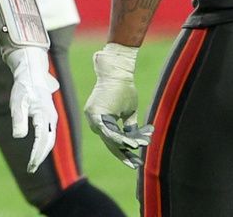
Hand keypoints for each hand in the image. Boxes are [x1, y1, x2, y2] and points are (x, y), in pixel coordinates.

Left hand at [4, 47, 59, 172]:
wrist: (32, 73)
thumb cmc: (23, 87)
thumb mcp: (17, 102)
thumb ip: (19, 119)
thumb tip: (19, 136)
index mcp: (44, 115)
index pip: (42, 140)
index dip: (37, 154)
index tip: (30, 165)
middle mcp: (51, 117)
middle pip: (49, 142)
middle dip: (40, 156)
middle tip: (31, 168)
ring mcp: (52, 116)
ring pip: (50, 138)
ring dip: (43, 152)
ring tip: (32, 163)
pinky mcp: (49, 115)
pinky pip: (49, 133)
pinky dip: (44, 144)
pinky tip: (37, 149)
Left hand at [84, 43, 152, 168]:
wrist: (117, 69)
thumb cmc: (123, 87)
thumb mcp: (128, 110)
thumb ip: (128, 126)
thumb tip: (133, 141)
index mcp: (100, 119)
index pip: (111, 140)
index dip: (123, 152)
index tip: (134, 162)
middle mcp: (93, 119)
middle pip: (109, 142)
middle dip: (125, 153)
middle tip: (137, 163)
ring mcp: (93, 116)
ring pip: (109, 138)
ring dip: (126, 144)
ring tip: (139, 147)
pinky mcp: (95, 112)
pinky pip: (109, 130)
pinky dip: (121, 137)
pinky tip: (132, 143)